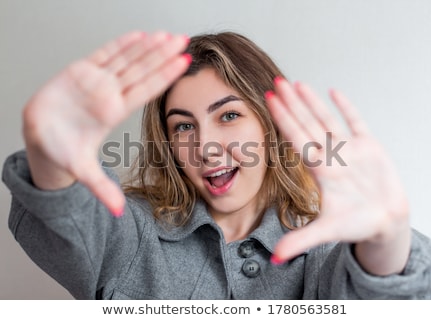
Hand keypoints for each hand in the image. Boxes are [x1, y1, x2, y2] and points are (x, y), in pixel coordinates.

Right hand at [23, 31, 190, 215]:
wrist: (43, 141)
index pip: (144, 91)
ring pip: (126, 59)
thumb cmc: (63, 153)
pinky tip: (138, 35)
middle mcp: (109, 94)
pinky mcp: (80, 72)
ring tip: (167, 34)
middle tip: (184, 41)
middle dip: (162, 55)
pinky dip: (119, 44)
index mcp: (113, 112)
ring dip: (147, 46)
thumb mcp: (83, 172)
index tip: (183, 64)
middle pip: (141, 70)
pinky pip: (103, 54)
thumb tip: (120, 213)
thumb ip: (102, 189)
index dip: (163, 76)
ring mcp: (97, 82)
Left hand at [266, 78, 409, 273]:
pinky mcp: (369, 147)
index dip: (283, 119)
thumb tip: (275, 257)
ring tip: (297, 83)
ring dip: (312, 101)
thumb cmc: (356, 225)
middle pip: (306, 124)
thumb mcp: (327, 232)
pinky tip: (334, 91)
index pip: (296, 138)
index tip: (267, 101)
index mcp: (319, 170)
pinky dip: (347, 108)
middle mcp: (330, 155)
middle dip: (291, 103)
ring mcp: (349, 149)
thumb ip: (301, 240)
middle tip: (275, 83)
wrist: (384, 222)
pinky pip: (357, 122)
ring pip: (327, 119)